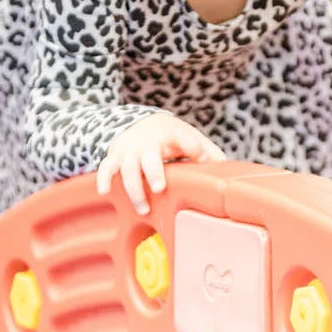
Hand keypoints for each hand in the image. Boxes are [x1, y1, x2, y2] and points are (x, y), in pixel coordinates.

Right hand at [97, 113, 225, 214]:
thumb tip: (228, 174)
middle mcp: (149, 142)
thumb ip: (210, 155)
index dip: (191, 144)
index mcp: (172, 136)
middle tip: (159, 188)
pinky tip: (105, 191)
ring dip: (134, 188)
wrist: (143, 123)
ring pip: (127, 167)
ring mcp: (130, 149)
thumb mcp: (192, 141)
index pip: (183, 137)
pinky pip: (106, 167)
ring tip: (143, 208)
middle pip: (149, 156)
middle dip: (153, 171)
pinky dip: (103, 178)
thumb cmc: (173, 139)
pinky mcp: (115, 156)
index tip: (199, 153)